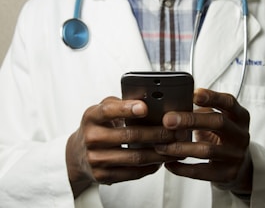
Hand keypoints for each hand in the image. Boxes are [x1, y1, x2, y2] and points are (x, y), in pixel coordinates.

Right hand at [66, 97, 180, 197]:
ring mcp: (95, 159)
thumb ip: (120, 104)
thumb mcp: (101, 110)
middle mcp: (91, 137)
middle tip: (175, 131)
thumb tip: (147, 100)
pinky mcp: (102, 175)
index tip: (145, 107)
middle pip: (129, 136)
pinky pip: (132, 173)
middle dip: (156, 133)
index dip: (127, 109)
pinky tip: (160, 160)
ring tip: (174, 147)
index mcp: (91, 117)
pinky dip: (150, 167)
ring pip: (134, 157)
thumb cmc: (96, 127)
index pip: (108, 110)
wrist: (76, 154)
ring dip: (158, 153)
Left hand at [155, 88, 251, 194]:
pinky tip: (168, 163)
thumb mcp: (218, 119)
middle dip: (190, 120)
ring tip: (161, 145)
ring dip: (180, 147)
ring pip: (207, 150)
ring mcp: (236, 156)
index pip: (229, 102)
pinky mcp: (227, 174)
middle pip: (218, 123)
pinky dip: (181, 168)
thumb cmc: (222, 136)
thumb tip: (173, 105)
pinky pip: (201, 172)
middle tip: (167, 120)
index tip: (194, 94)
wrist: (241, 166)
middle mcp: (241, 135)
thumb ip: (202, 111)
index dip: (212, 97)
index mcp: (239, 116)